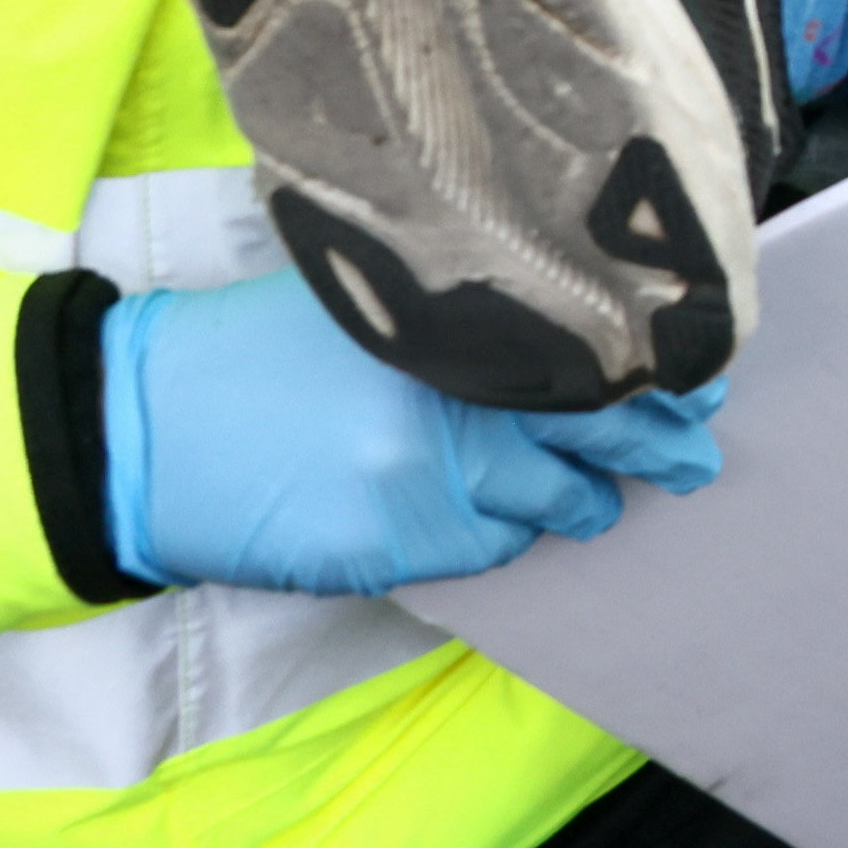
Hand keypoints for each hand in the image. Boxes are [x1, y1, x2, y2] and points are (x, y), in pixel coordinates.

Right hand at [99, 269, 727, 596]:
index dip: (654, 369)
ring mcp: (425, 472)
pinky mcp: (397, 542)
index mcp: (445, 318)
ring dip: (582, 504)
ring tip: (597, 501)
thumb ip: (459, 308)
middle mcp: (447, 391)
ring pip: (550, 501)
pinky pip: (488, 549)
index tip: (704, 374)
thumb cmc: (251, 353)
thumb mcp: (358, 298)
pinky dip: (502, 538)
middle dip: (656, 447)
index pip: (589, 346)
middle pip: (597, 426)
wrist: (143, 428)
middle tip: (696, 455)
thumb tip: (573, 326)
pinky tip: (493, 523)